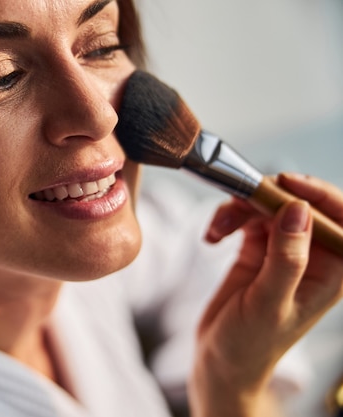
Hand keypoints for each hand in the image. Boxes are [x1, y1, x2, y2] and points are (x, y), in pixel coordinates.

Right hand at [189, 173, 342, 416]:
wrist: (220, 360)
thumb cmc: (250, 343)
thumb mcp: (270, 303)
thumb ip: (287, 258)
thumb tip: (298, 210)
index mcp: (332, 271)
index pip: (340, 218)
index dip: (319, 193)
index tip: (285, 183)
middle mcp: (312, 257)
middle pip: (299, 205)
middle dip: (266, 198)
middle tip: (238, 200)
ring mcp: (283, 251)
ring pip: (268, 206)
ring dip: (239, 209)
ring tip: (218, 227)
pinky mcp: (257, 249)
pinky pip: (246, 218)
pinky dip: (227, 219)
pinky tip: (213, 236)